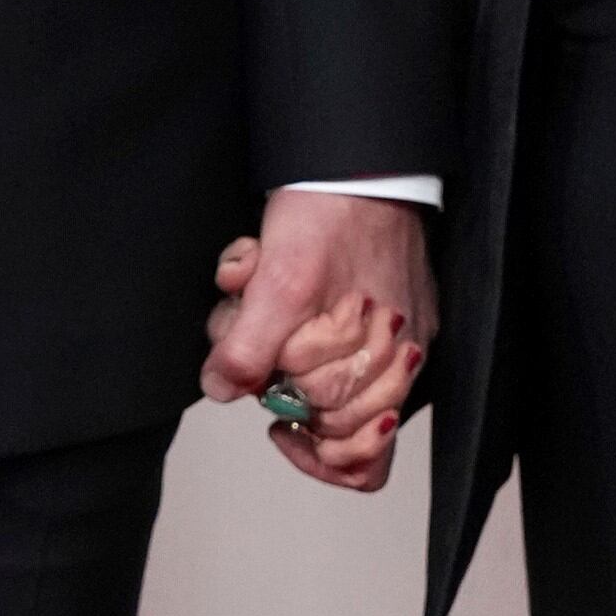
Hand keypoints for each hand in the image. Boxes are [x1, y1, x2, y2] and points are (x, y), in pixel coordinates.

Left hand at [201, 189, 434, 495]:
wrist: (354, 157)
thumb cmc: (332, 213)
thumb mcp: (278, 283)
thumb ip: (248, 349)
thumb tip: (224, 391)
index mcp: (383, 364)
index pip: (357, 458)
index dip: (308, 446)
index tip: (275, 424)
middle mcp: (391, 358)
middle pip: (326, 418)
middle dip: (272, 374)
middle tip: (246, 323)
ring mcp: (378, 334)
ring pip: (310, 379)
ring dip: (260, 335)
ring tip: (248, 289)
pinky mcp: (358, 309)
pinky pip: (312, 341)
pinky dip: (270, 313)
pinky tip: (254, 277)